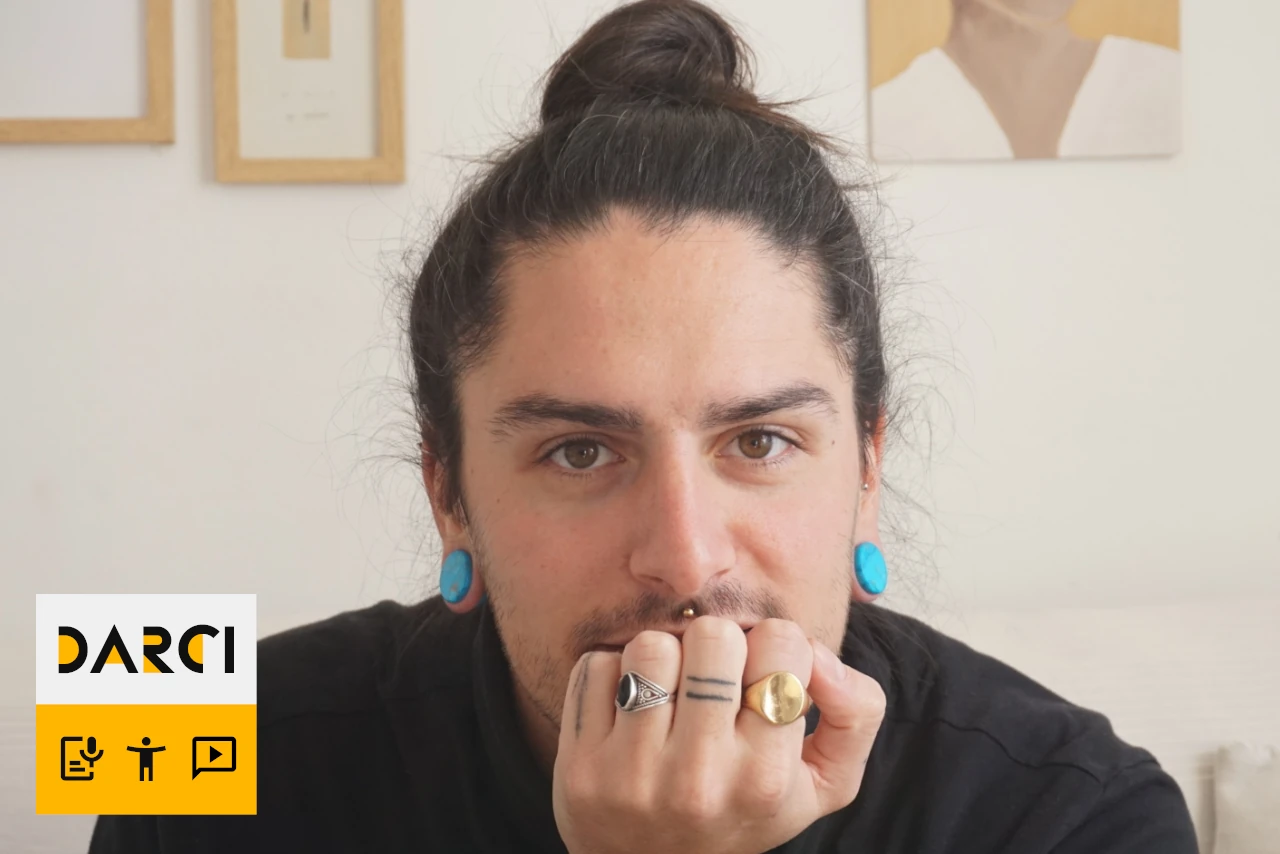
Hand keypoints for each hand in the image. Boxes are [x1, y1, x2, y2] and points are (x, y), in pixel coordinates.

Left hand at [552, 616, 886, 853]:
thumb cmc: (744, 807)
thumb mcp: (823, 781)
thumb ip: (855, 711)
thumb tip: (816, 653)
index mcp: (767, 778)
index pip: (782, 643)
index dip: (773, 646)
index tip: (761, 678)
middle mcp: (701, 780)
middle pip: (713, 635)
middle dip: (716, 648)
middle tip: (711, 684)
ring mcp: (633, 776)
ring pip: (651, 645)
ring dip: (663, 658)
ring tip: (670, 696)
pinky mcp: (580, 767)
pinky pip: (596, 666)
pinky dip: (614, 676)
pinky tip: (628, 713)